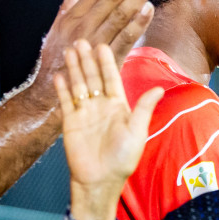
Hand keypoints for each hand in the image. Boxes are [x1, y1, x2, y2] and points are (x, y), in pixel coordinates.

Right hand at [30, 0, 156, 105]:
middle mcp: (82, 28)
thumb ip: (67, 8)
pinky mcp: (108, 60)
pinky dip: (138, 23)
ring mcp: (95, 43)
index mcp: (71, 19)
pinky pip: (126, 38)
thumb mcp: (56, 31)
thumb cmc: (56, 60)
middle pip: (110, 1)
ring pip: (120, 16)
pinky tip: (149, 9)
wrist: (51, 92)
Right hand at [57, 42, 163, 219]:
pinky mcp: (70, 121)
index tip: (104, 45)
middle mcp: (101, 106)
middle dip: (88, 59)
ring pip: (78, 84)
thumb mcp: (137, 131)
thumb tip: (159, 88)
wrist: (100, 179)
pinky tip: (59, 74)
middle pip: (93, 77)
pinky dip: (62, 88)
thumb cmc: (123, 158)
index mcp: (119, 106)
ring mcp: (85, 112)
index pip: (112, 79)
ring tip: (70, 50)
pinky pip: (65, 100)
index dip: (107, 63)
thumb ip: (144, 108)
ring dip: (74, 68)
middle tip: (82, 40)